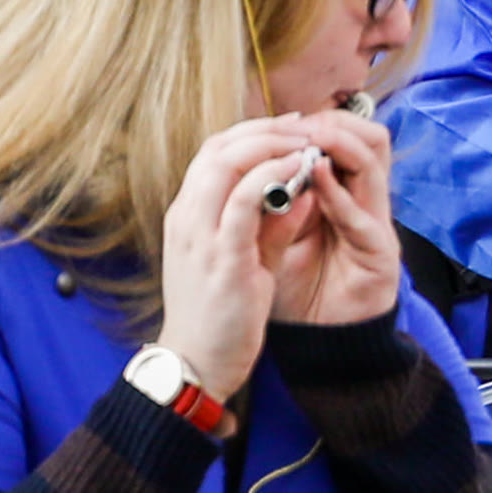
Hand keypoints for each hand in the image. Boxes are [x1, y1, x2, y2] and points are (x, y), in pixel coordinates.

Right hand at [155, 118, 316, 397]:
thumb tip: (303, 188)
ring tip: (304, 143)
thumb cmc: (220, 313)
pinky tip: (297, 171)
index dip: (252, 131)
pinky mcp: (221, 257)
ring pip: (225, 163)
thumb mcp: (248, 257)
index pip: (213, 152)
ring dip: (269, 144)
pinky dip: (270, 176)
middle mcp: (187, 217)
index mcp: (188, 214)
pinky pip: (242, 200)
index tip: (289, 126)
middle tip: (303, 126)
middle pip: (218, 147)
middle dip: (264, 129)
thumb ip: (271, 222)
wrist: (197, 366)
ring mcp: (199, 235)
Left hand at [268, 111, 401, 326]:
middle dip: (334, 124)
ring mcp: (378, 229)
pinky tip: (318, 180)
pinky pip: (365, 218)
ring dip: (341, 146)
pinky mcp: (382, 258)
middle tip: (301, 121)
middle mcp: (366, 205)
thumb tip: (254, 162)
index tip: (282, 118)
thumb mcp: (276, 236)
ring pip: (375, 166)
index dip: (318, 122)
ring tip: (311, 137)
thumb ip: (273, 202)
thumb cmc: (296, 291)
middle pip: (371, 141)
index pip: (345, 140)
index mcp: (343, 197)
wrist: (316, 346)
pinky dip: (340, 196)